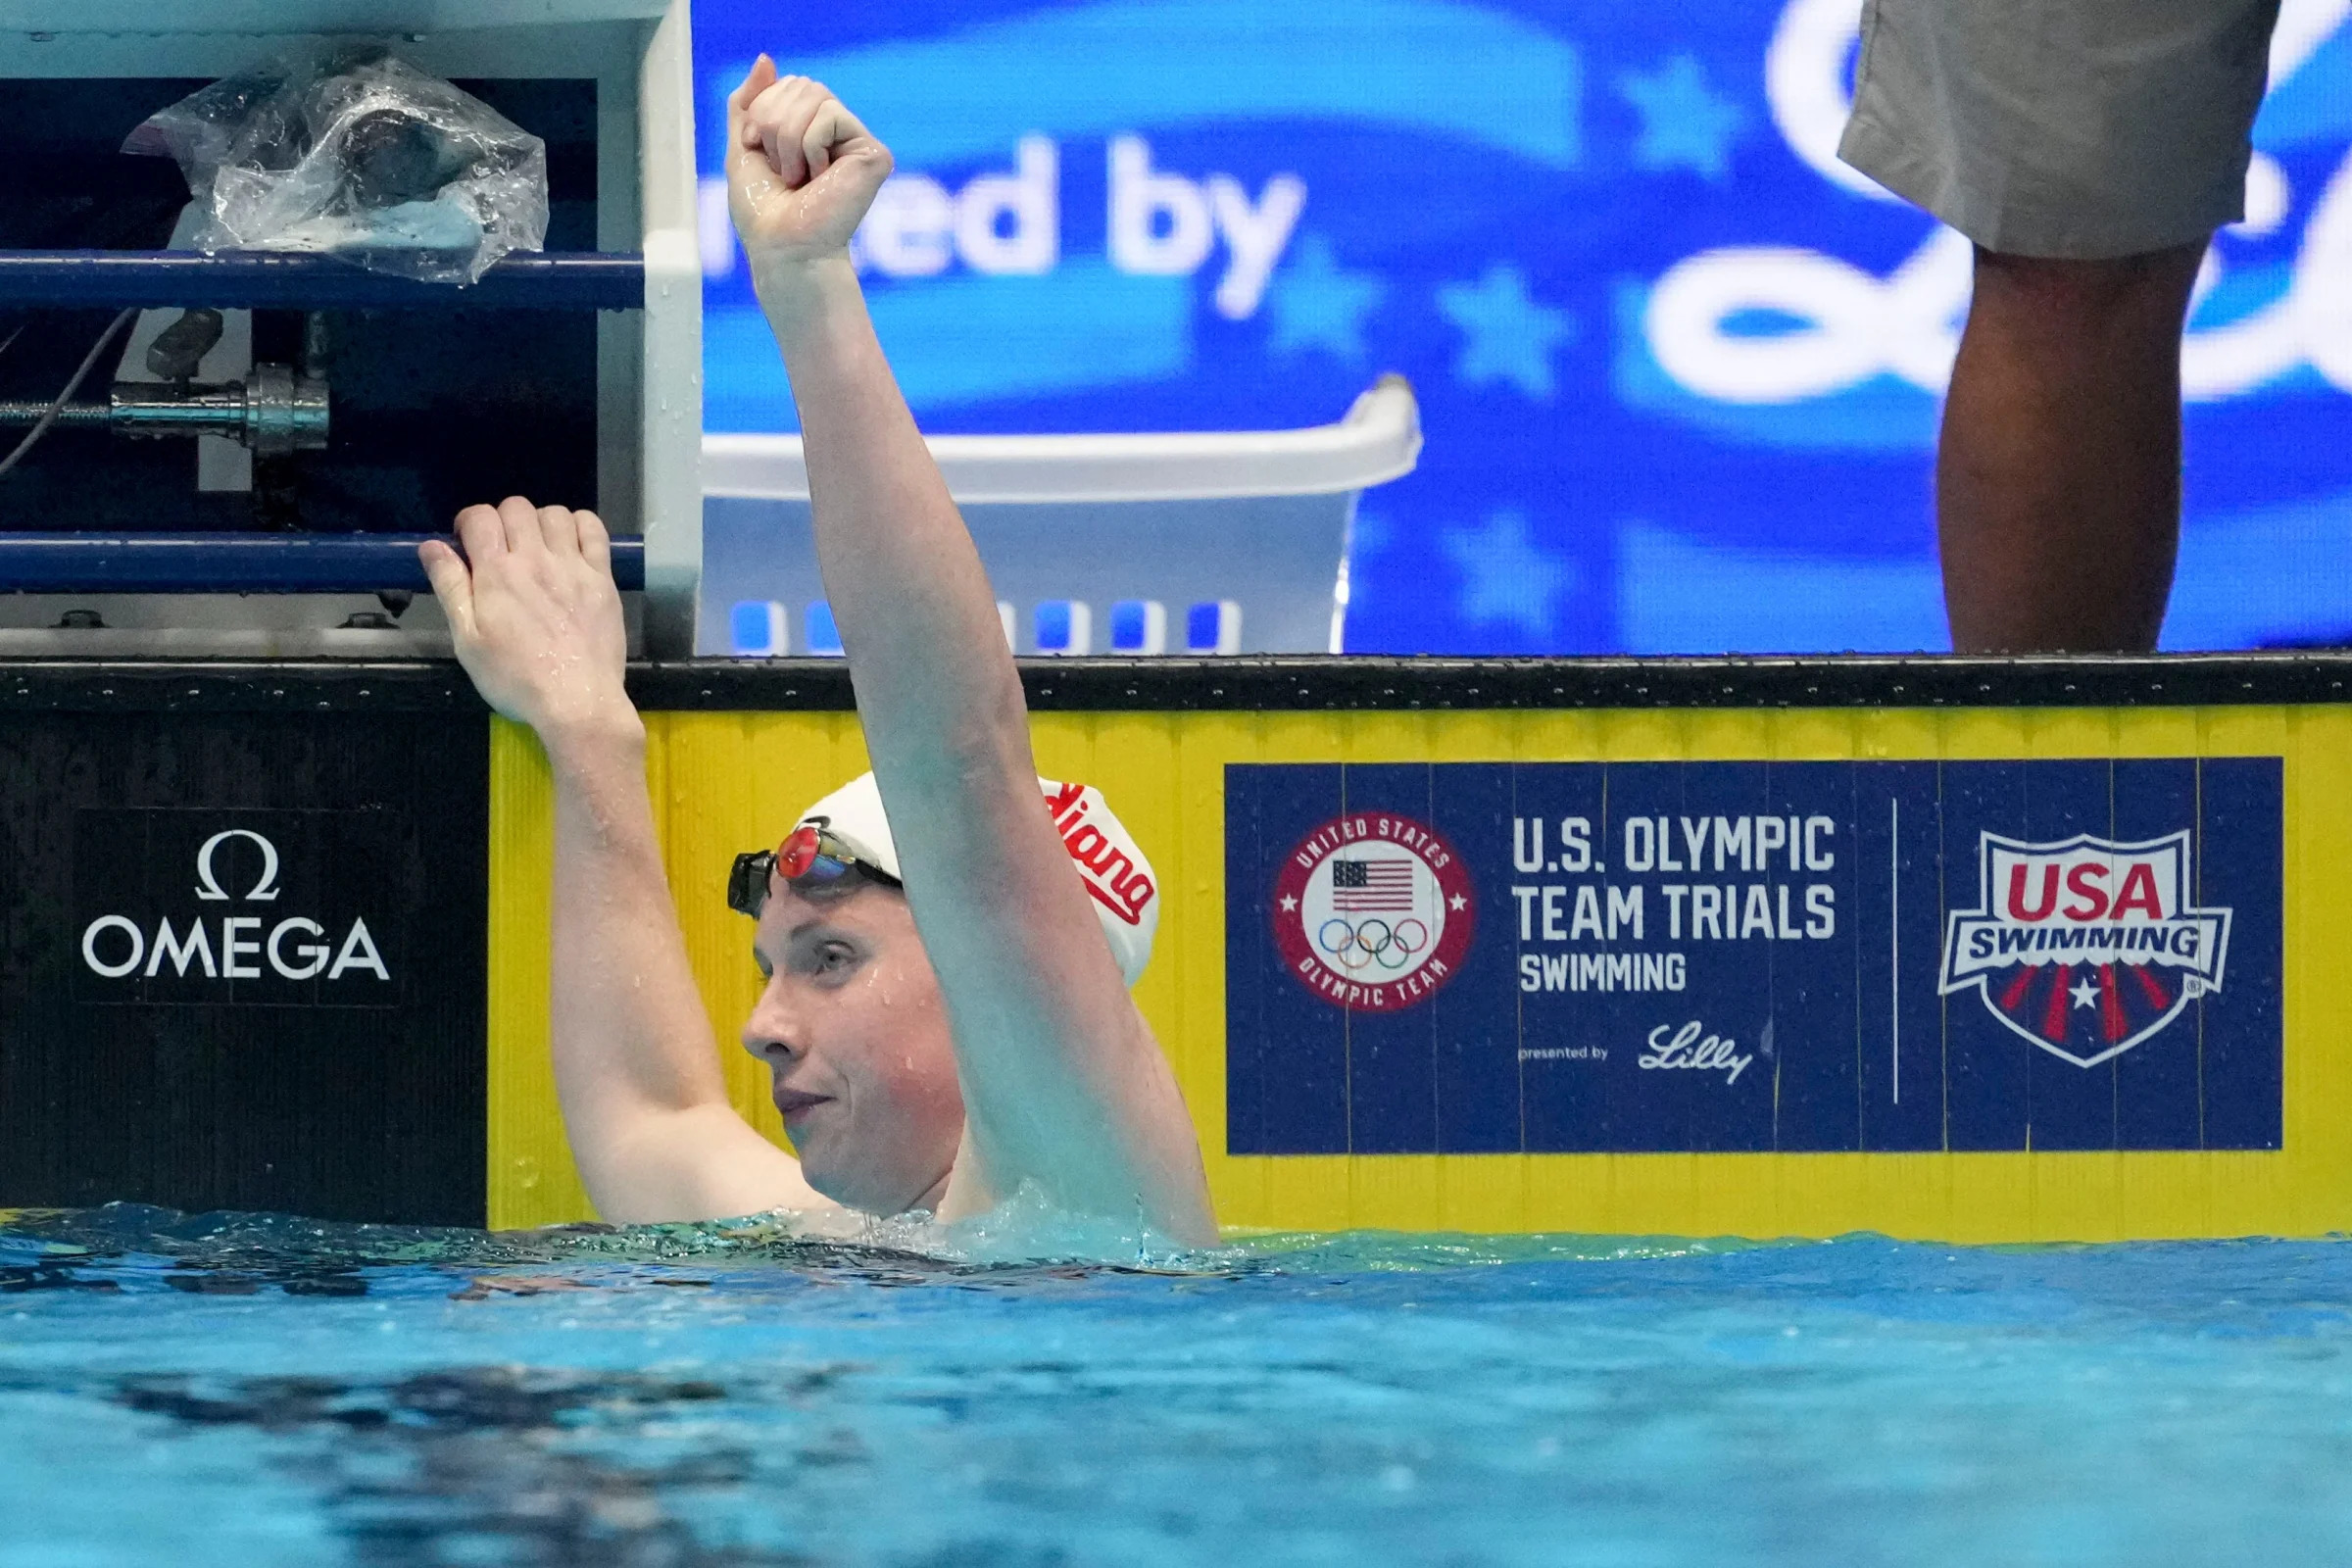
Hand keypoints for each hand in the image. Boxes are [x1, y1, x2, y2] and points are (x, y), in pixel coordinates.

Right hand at [418, 497, 635, 747]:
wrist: (577, 702)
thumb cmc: (515, 679)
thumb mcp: (467, 641)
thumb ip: (450, 587)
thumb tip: (431, 546)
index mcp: (497, 573)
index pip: (479, 517)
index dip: (468, 523)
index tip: (468, 544)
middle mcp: (536, 560)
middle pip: (516, 507)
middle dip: (501, 521)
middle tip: (501, 550)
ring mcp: (574, 567)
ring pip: (555, 513)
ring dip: (540, 522)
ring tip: (535, 549)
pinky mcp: (603, 579)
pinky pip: (594, 529)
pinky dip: (580, 526)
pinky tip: (570, 545)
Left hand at [726, 57, 892, 291]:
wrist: (782, 247)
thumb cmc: (763, 212)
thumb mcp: (744, 147)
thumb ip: (750, 103)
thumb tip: (766, 58)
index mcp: (810, 131)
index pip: (786, 84)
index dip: (762, 111)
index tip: (759, 151)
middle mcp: (839, 133)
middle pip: (801, 84)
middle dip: (774, 123)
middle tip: (782, 170)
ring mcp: (857, 143)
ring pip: (815, 96)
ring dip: (789, 138)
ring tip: (798, 177)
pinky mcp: (873, 153)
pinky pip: (830, 115)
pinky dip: (810, 146)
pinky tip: (820, 178)